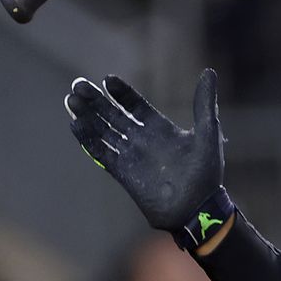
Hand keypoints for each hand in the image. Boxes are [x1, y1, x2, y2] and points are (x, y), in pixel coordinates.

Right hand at [66, 68, 226, 240]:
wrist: (195, 208)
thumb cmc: (206, 173)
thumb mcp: (208, 133)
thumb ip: (204, 104)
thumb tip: (209, 71)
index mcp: (160, 128)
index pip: (135, 105)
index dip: (122, 93)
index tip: (107, 79)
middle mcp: (142, 139)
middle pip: (114, 115)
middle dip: (96, 101)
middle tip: (77, 85)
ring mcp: (131, 156)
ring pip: (104, 132)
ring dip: (88, 117)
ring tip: (71, 100)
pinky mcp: (123, 173)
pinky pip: (101, 153)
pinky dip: (88, 140)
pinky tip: (75, 125)